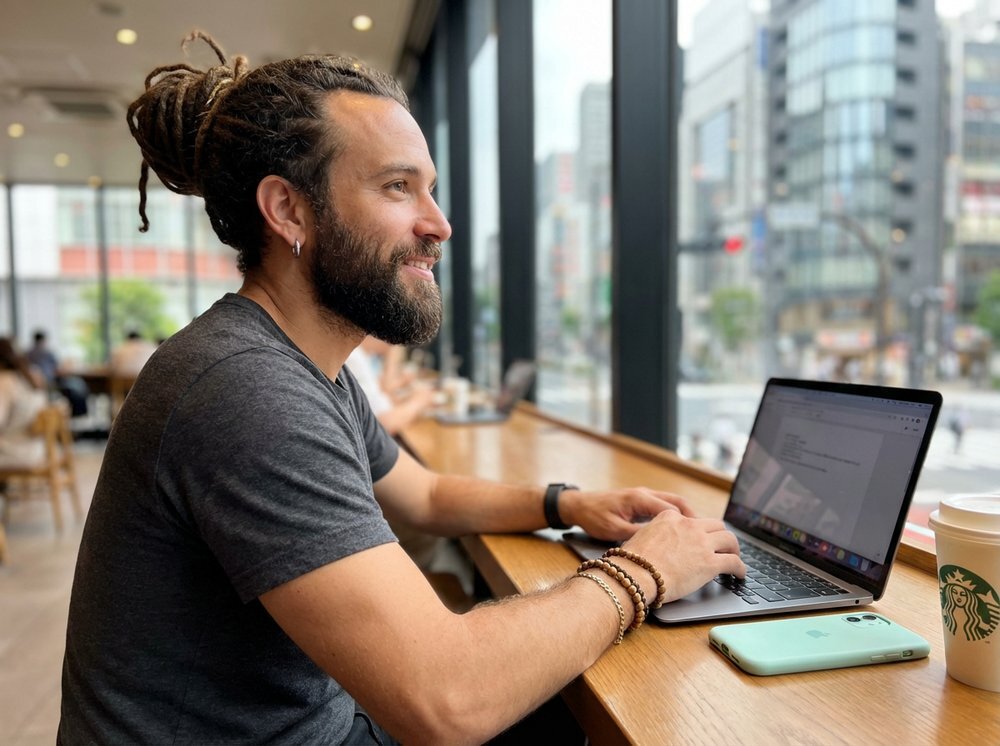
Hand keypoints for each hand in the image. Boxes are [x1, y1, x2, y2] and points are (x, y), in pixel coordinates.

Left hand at [559, 486, 694, 541]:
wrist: (578, 505)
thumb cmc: (593, 517)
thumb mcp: (614, 530)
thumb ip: (637, 535)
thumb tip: (659, 545)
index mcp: (640, 498)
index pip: (672, 508)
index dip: (688, 522)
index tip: (700, 535)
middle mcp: (644, 494)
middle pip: (677, 502)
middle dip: (692, 517)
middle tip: (705, 534)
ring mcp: (643, 496)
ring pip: (672, 503)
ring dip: (685, 516)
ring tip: (697, 533)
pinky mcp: (640, 501)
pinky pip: (663, 506)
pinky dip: (674, 516)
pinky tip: (679, 530)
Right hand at [619, 510, 744, 602]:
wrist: (636, 574)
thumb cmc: (631, 562)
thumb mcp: (640, 537)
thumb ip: (653, 535)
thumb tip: (654, 547)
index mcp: (670, 517)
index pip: (693, 520)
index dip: (700, 530)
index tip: (701, 538)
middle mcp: (689, 526)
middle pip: (716, 525)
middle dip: (721, 535)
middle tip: (723, 546)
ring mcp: (702, 543)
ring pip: (729, 539)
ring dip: (734, 549)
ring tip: (735, 557)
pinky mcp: (711, 563)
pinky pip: (734, 562)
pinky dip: (740, 568)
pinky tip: (740, 574)